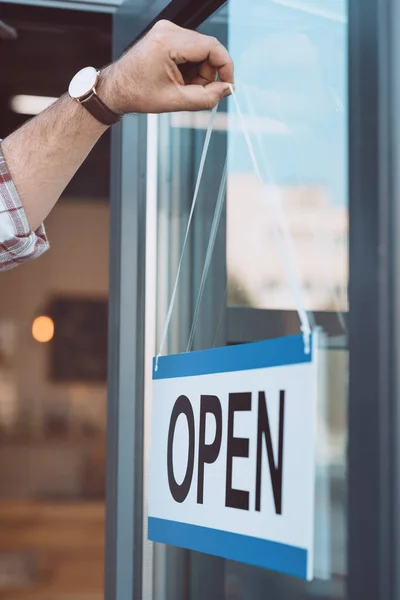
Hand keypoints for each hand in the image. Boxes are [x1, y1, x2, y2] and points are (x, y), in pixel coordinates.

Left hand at [100, 20, 233, 113]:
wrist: (116, 89)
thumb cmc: (138, 94)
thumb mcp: (176, 101)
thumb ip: (206, 98)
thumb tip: (227, 90)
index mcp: (169, 42)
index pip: (212, 47)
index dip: (226, 67)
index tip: (229, 85)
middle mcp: (169, 30)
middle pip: (207, 49)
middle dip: (207, 74)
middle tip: (196, 93)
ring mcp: (167, 30)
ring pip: (200, 51)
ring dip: (198, 72)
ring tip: (182, 87)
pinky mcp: (166, 35)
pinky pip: (190, 50)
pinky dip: (190, 68)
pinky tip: (178, 79)